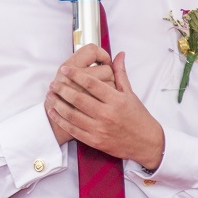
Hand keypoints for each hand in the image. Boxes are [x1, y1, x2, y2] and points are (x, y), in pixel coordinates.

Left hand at [46, 50, 164, 170]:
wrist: (146, 142)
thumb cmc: (138, 117)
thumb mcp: (130, 94)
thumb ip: (120, 74)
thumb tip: (118, 54)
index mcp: (116, 100)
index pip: (92, 83)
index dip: (76, 75)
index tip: (65, 69)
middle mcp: (107, 114)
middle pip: (79, 98)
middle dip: (63, 89)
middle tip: (53, 82)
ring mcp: (100, 129)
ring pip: (73, 114)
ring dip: (58, 104)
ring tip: (50, 95)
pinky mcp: (95, 141)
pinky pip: (74, 130)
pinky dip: (61, 120)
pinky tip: (54, 112)